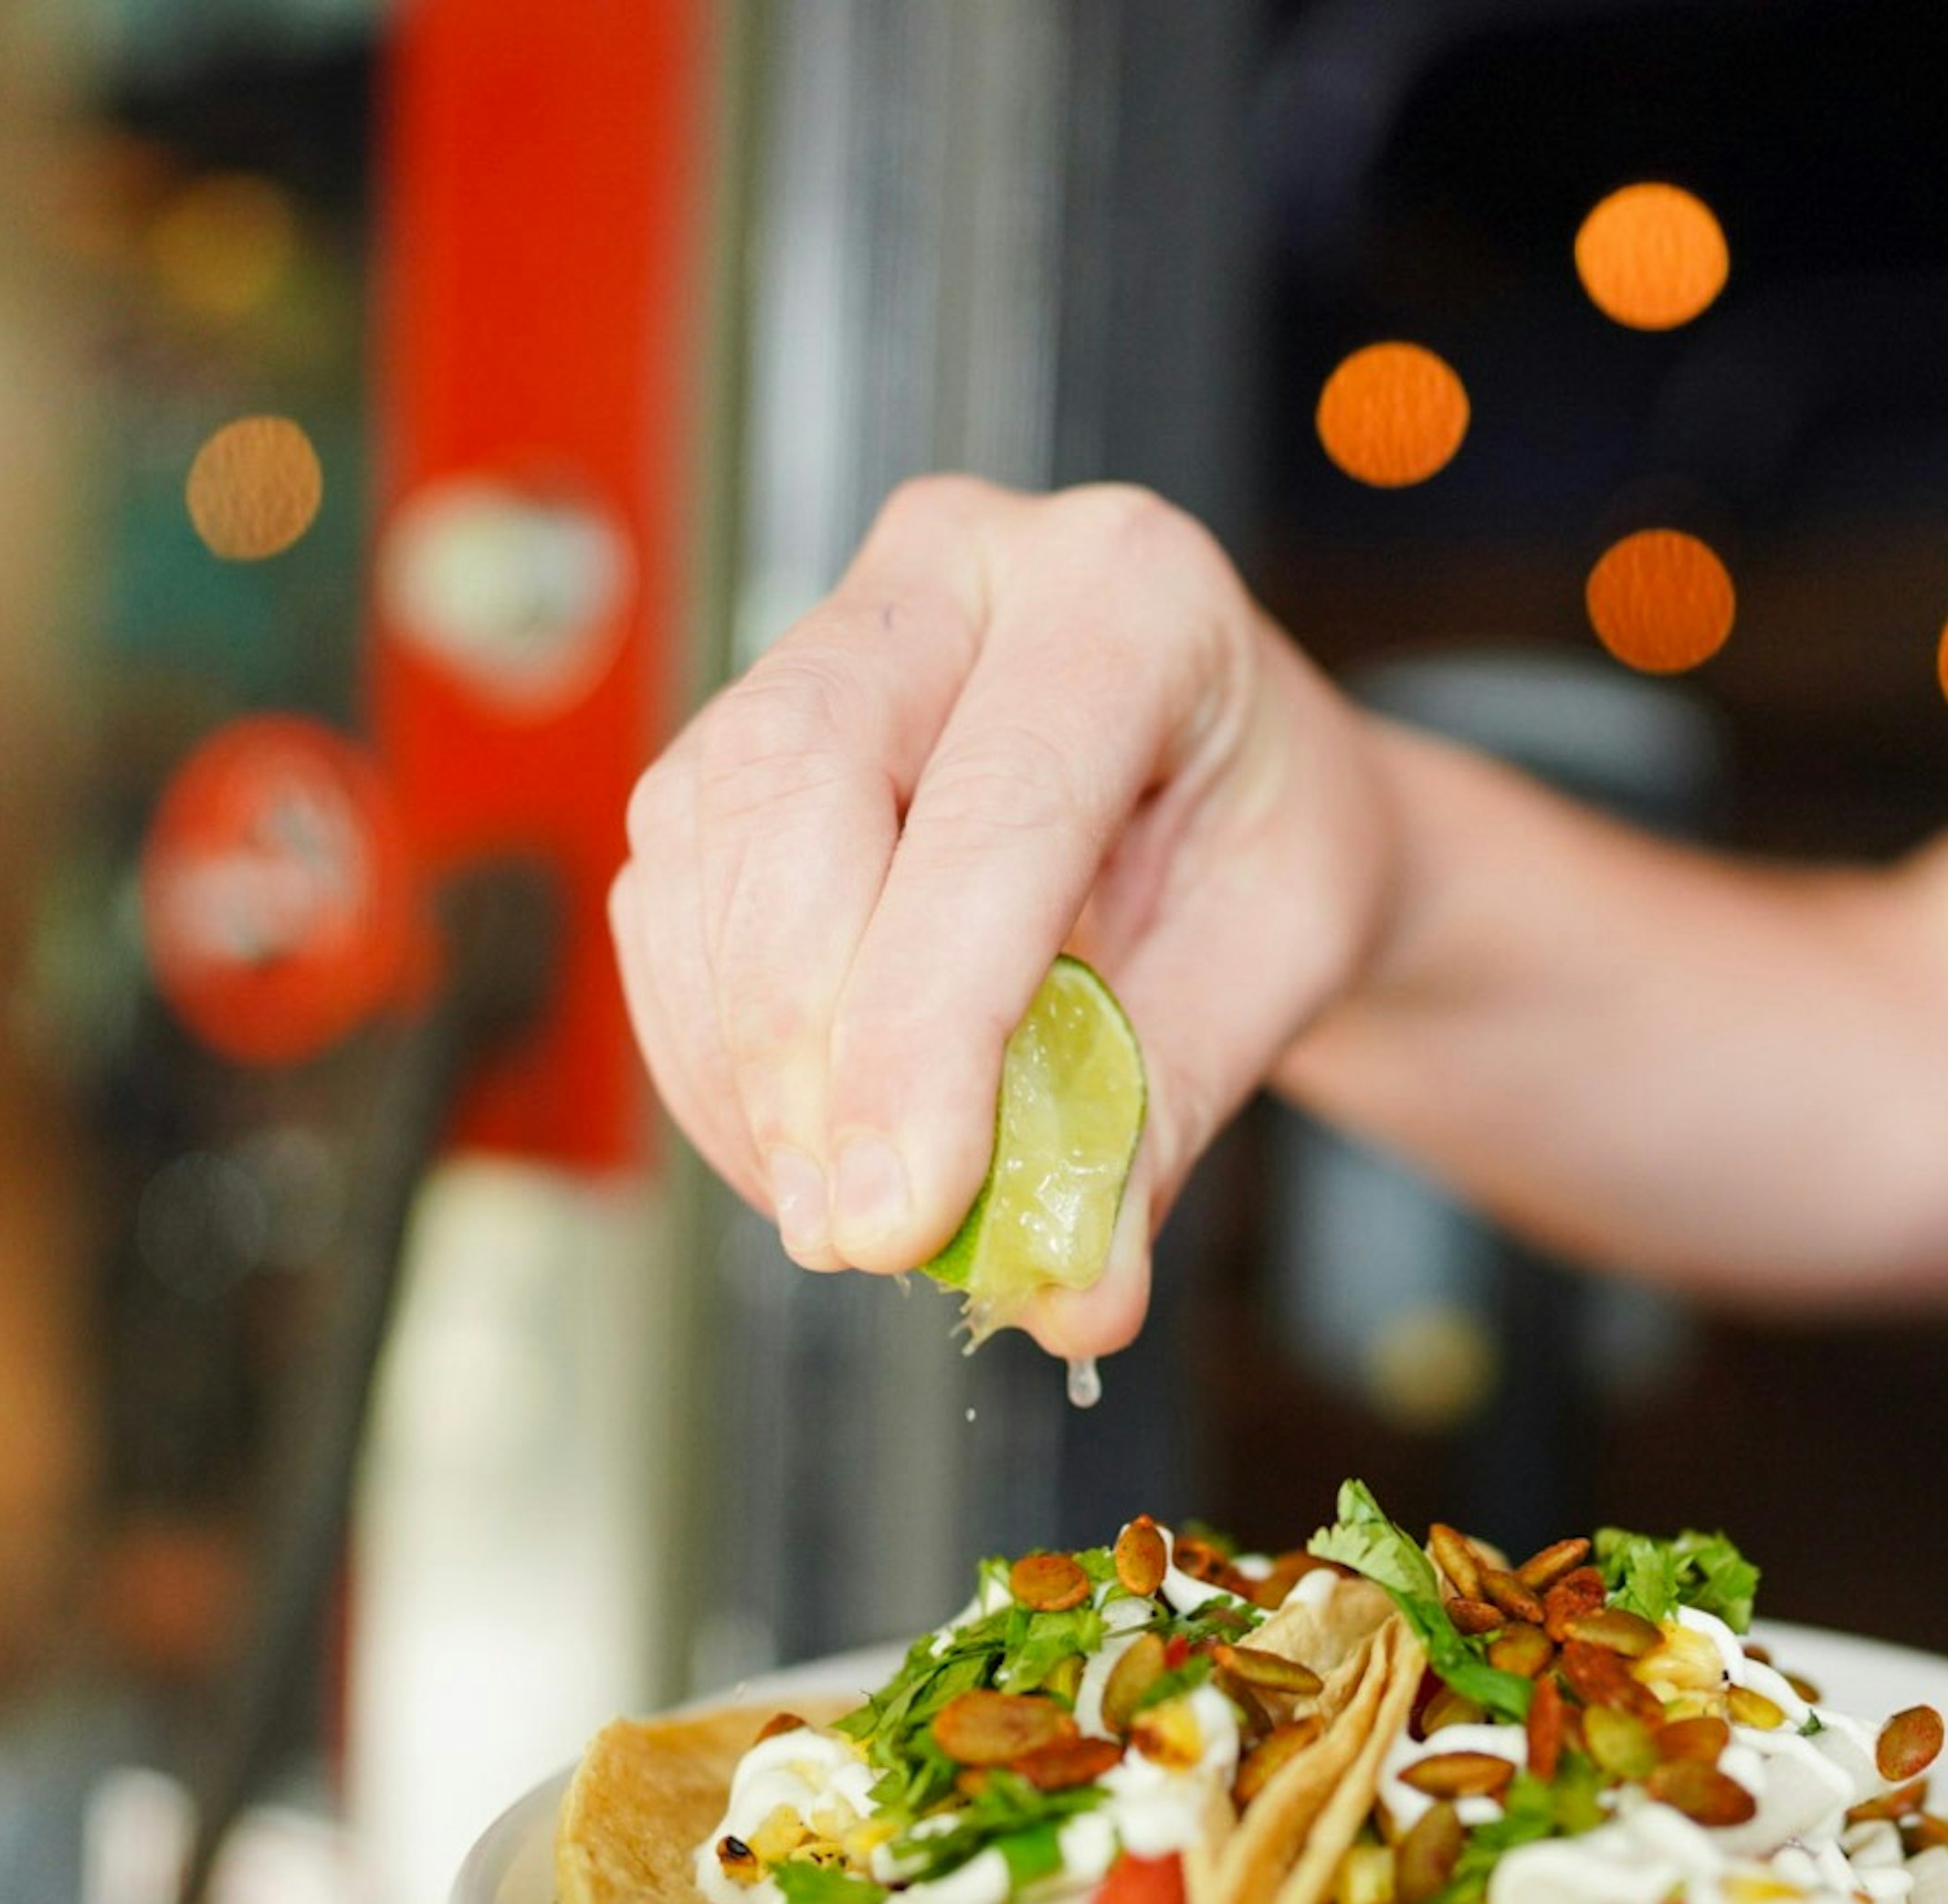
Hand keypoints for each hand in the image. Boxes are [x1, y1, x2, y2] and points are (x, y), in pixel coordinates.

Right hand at [611, 476, 1393, 1358]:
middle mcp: (960, 567)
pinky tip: (795, 1150)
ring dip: (746, 1065)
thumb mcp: (1273, 967)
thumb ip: (1162, 1115)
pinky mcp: (743, 732)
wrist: (1238, 794)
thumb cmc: (1264, 846)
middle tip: (851, 1229)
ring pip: (704, 841)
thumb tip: (1073, 1293)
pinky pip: (673, 894)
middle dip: (802, 1038)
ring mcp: (832, 634)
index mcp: (1127, 586)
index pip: (994, 807)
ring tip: (838, 1212)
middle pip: (796, 783)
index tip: (898, 1211)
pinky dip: (718, 1055)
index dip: (922, 1026)